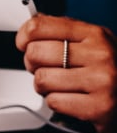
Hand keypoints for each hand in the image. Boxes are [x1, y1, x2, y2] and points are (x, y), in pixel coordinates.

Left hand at [16, 14, 116, 132]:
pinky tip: (72, 100)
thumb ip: (62, 33)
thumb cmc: (107, 72)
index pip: (39, 26)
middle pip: (35, 53)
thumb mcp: (91, 44)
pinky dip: (56, 103)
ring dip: (44, 87)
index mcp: (94, 34)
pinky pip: (54, 101)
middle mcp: (100, 54)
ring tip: (61, 86)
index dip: (23, 37)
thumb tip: (29, 28)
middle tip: (46, 69)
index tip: (24, 44)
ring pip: (42, 79)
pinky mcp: (100, 106)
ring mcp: (102, 80)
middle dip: (33, 65)